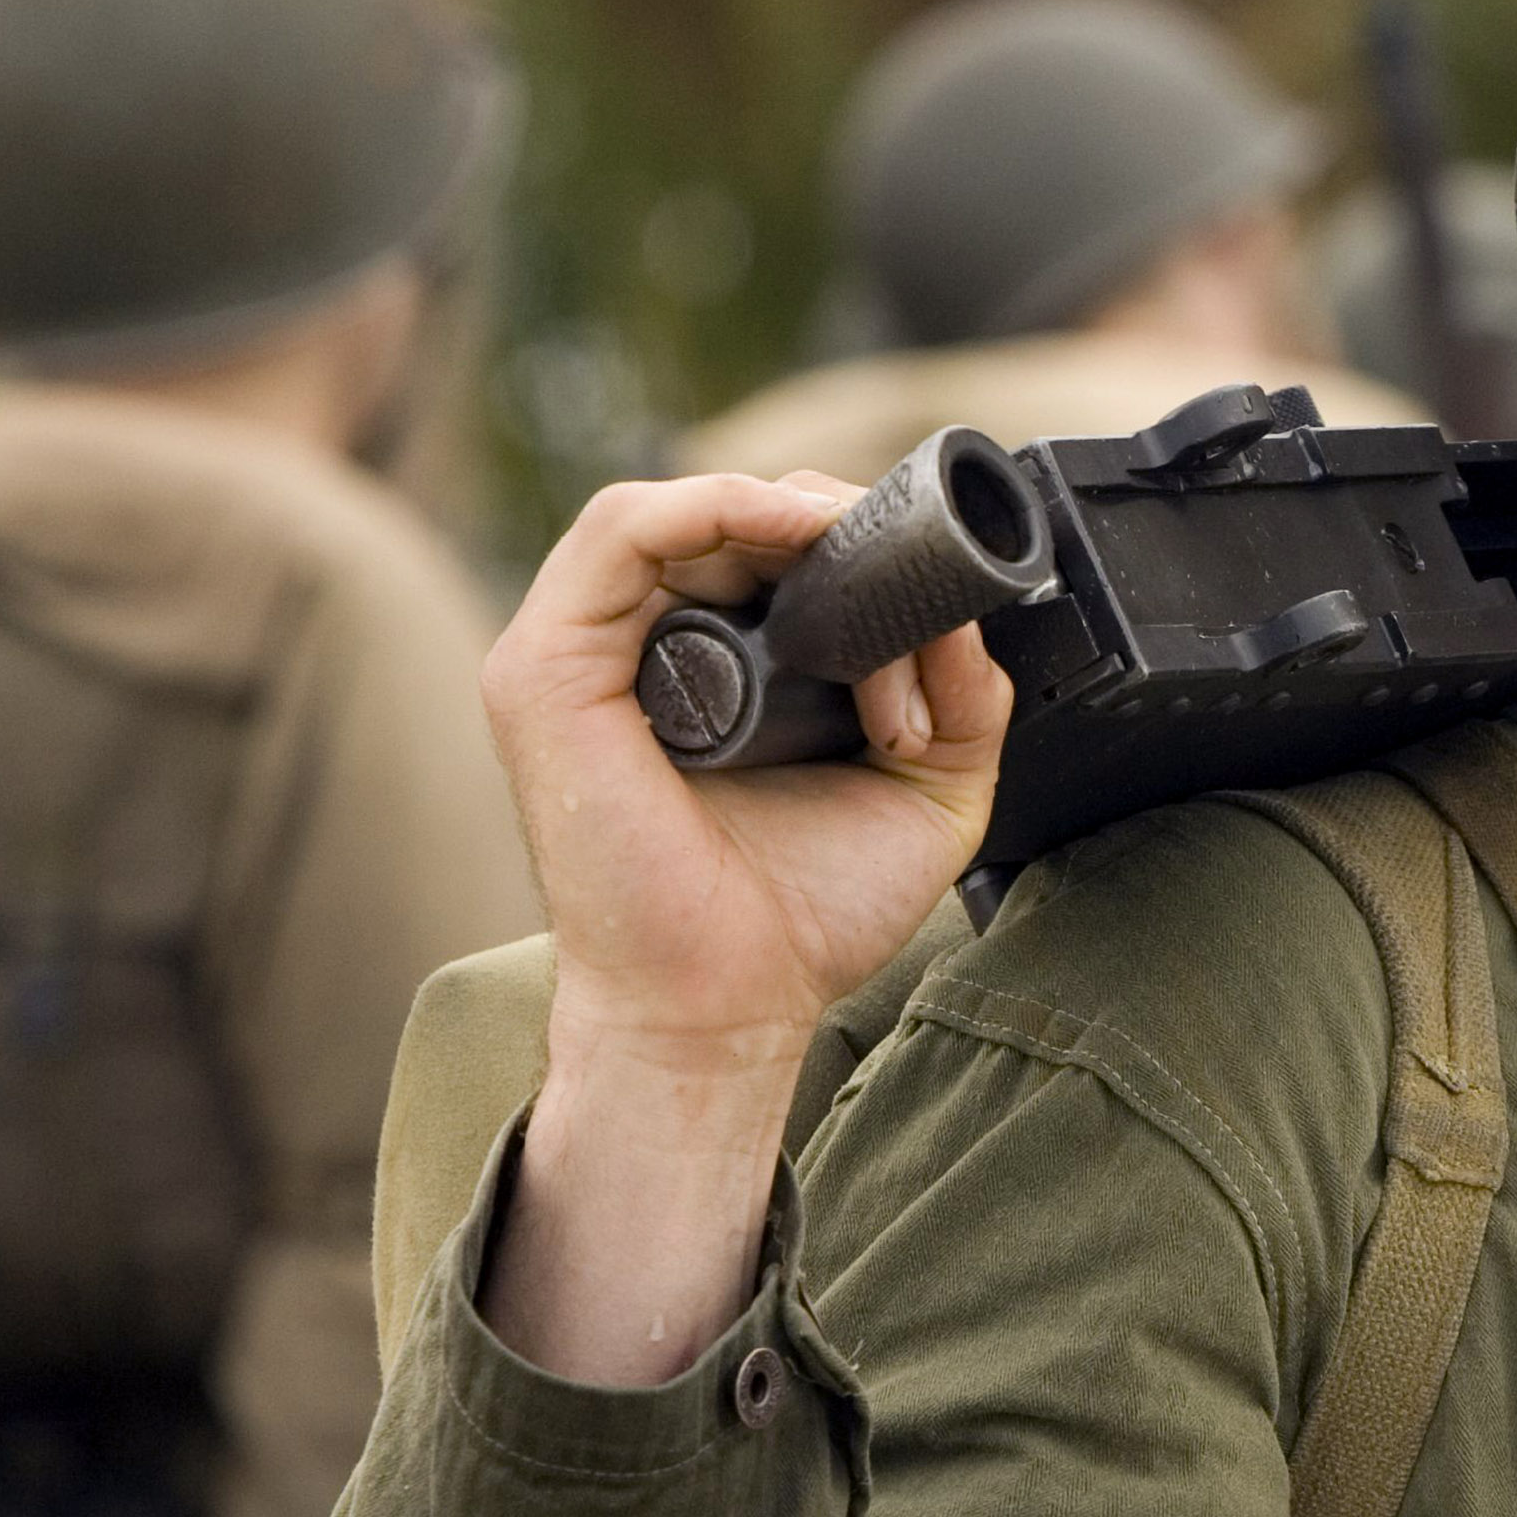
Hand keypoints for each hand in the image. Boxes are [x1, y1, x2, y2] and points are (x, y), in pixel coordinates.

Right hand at [477, 472, 1010, 1382]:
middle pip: (729, 520)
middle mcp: (649, 653)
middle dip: (833, 528)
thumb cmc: (802, 915)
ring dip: (783, 517)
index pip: (771, 551)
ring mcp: (587, 655)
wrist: (727, 1009)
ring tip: (851, 555)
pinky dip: (706, 507)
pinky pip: (618, 534)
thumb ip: (961, 697)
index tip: (934, 583)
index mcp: (720, 672)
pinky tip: (782, 527)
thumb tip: (970, 610)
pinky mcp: (545, 670)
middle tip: (906, 572)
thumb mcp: (927, 789)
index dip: (855, 543)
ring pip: (676, 512)